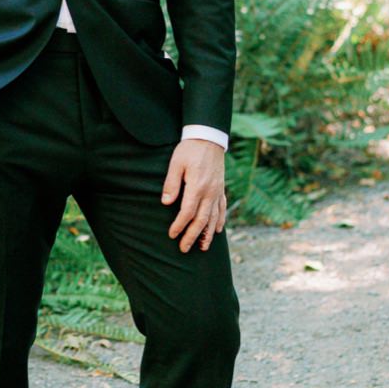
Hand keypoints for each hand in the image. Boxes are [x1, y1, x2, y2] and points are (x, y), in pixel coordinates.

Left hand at [163, 137, 227, 251]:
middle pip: (202, 220)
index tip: (172, 235)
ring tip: (203, 248)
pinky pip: (222, 209)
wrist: (209, 138)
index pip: (188, 212)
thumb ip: (171, 184)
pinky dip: (220, 221)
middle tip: (184, 249)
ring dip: (208, 234)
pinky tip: (218, 230)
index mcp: (197, 186)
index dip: (179, 225)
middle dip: (192, 236)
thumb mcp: (176, 163)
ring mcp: (217, 191)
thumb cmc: (189, 150)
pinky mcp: (221, 189)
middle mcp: (210, 192)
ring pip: (214, 218)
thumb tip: (166, 203)